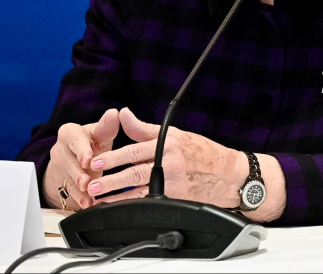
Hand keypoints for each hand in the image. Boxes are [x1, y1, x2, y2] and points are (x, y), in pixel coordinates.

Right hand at [43, 109, 119, 209]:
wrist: (77, 160)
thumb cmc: (92, 143)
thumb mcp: (100, 134)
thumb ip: (107, 126)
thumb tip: (116, 113)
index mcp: (70, 133)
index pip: (74, 139)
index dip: (81, 149)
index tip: (88, 159)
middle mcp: (61, 149)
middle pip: (68, 160)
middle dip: (78, 172)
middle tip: (86, 180)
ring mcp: (60, 168)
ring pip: (68, 178)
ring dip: (79, 188)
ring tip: (88, 196)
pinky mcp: (62, 183)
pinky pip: (69, 192)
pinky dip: (79, 199)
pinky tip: (87, 204)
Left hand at [88, 108, 243, 207]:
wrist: (229, 175)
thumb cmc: (203, 153)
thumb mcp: (176, 134)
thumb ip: (145, 128)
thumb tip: (124, 114)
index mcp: (168, 144)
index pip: (136, 150)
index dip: (114, 157)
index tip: (97, 162)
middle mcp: (170, 163)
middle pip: (135, 173)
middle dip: (111, 179)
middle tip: (93, 183)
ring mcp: (173, 184)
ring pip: (140, 191)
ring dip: (117, 196)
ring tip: (99, 199)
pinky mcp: (177, 199)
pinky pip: (151, 202)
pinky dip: (134, 205)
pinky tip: (121, 208)